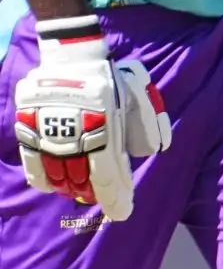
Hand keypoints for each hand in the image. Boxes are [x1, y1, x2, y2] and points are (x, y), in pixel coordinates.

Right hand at [14, 29, 170, 221]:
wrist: (73, 55)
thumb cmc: (111, 78)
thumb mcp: (138, 97)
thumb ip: (147, 126)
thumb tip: (148, 153)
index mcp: (104, 123)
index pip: (108, 174)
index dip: (115, 198)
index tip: (122, 213)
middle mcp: (74, 130)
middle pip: (82, 178)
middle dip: (95, 193)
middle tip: (103, 198)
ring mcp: (46, 129)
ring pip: (57, 173)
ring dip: (70, 187)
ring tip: (80, 191)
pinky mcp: (27, 125)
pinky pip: (32, 161)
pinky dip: (43, 178)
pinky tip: (53, 185)